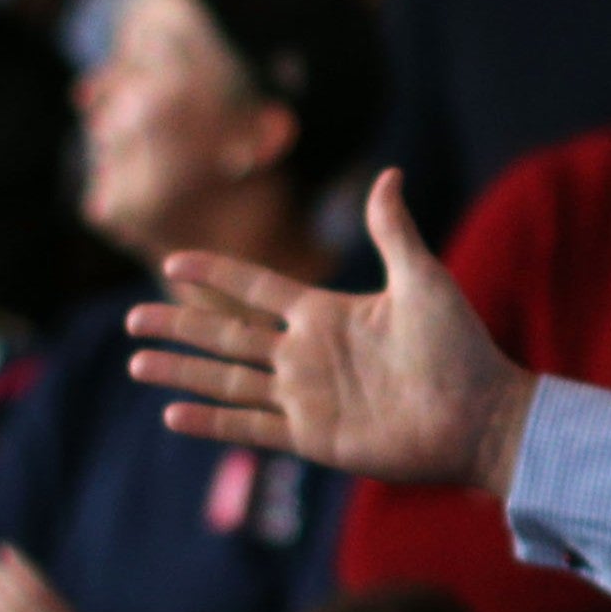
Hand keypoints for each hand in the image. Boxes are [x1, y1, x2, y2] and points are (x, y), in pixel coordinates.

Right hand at [128, 172, 535, 493]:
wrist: (479, 415)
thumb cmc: (460, 347)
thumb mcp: (423, 279)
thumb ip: (393, 231)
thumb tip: (388, 173)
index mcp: (326, 313)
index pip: (256, 288)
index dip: (216, 274)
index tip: (174, 261)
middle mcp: (307, 354)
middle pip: (227, 334)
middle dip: (180, 324)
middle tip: (131, 317)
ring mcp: (306, 398)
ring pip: (227, 380)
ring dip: (182, 370)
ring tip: (136, 361)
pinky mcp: (313, 437)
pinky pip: (251, 426)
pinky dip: (211, 422)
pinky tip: (172, 415)